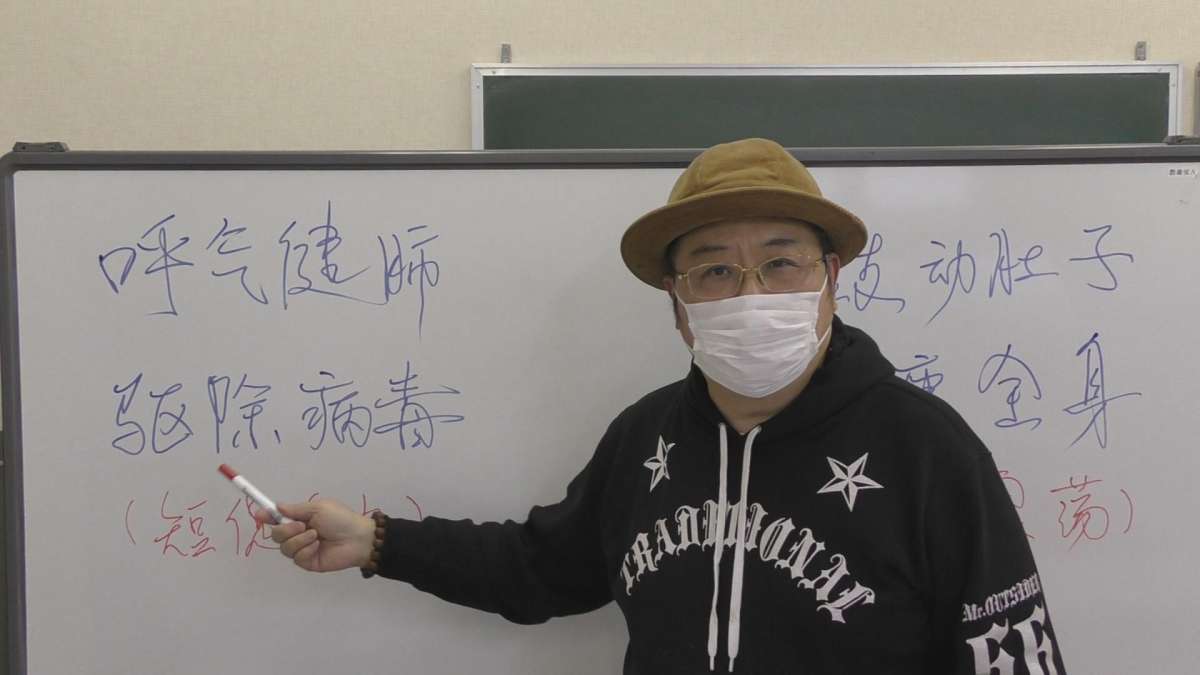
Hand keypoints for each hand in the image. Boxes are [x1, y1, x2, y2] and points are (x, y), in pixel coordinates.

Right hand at [255, 499, 375, 572]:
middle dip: (285, 530)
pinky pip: (296, 557)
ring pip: (284, 547)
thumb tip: (276, 506)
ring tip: (316, 536)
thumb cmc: (341, 519)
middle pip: (276, 535)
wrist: (358, 539)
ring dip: (299, 540)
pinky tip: (318, 546)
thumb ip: (296, 510)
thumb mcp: (318, 508)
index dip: (267, 516)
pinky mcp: (307, 562)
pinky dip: (305, 550)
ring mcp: (302, 549)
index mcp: (301, 519)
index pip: (278, 518)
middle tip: (302, 526)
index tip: (259, 514)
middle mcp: (298, 534)